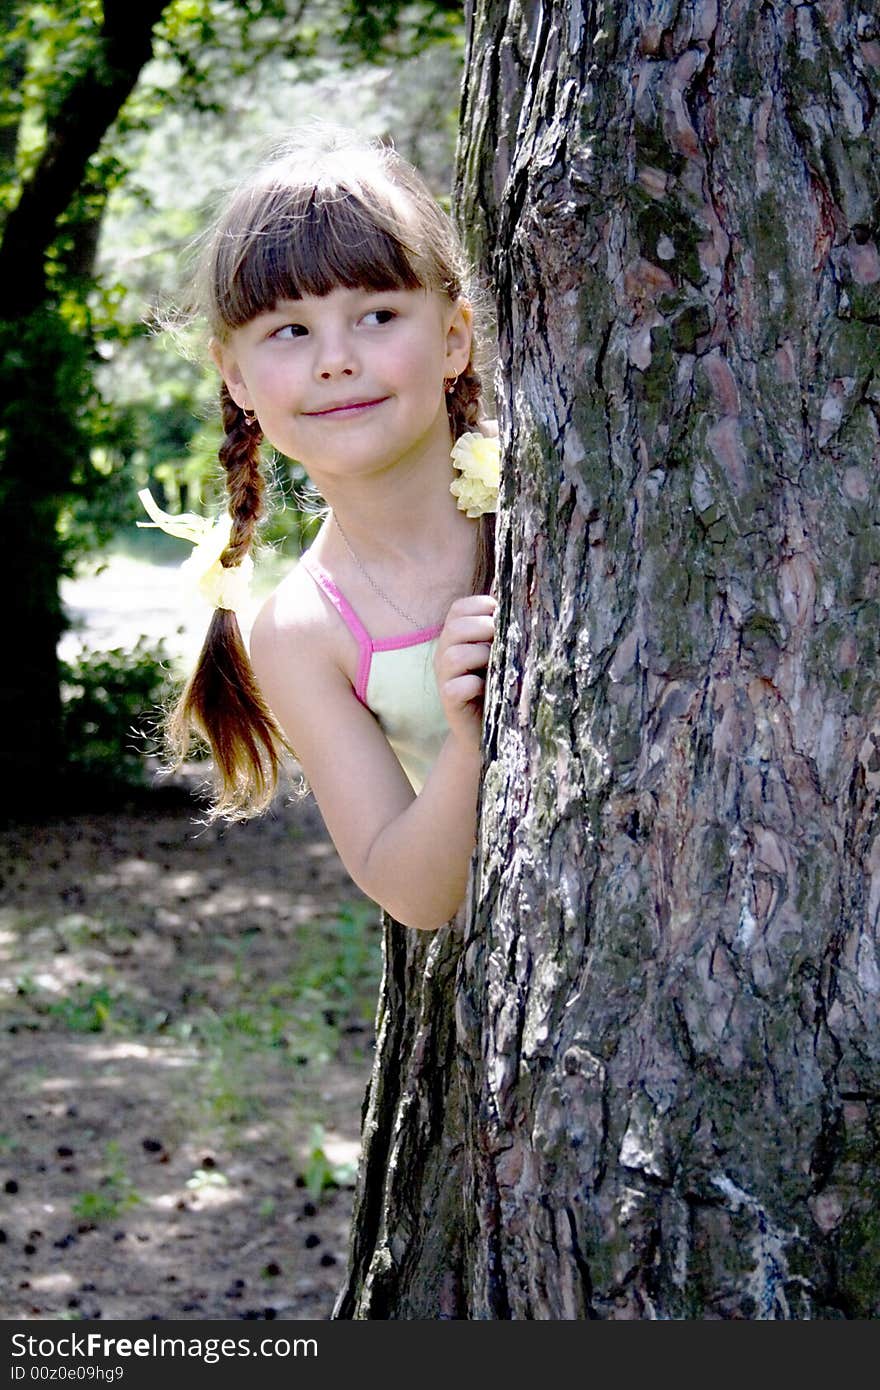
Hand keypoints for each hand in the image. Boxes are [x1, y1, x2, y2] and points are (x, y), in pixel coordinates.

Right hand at [433, 594, 495, 748]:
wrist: (489, 730)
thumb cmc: (499, 684)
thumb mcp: (501, 652)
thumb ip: (504, 627)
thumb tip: (525, 596)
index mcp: (455, 637)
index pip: (459, 608)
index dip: (481, 606)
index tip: (502, 616)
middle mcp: (444, 653)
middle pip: (455, 627)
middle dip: (484, 628)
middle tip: (502, 640)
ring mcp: (444, 678)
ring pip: (454, 656)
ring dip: (480, 655)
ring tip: (497, 665)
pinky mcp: (449, 701)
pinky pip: (457, 687)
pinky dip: (474, 685)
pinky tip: (487, 688)